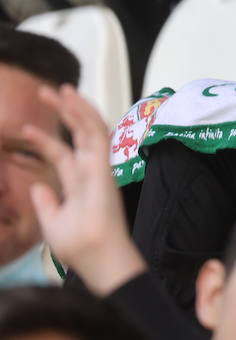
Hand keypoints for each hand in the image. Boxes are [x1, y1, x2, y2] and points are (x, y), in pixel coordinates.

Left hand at [25, 85, 146, 295]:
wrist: (95, 254)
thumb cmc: (78, 244)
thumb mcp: (52, 222)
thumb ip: (46, 202)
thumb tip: (38, 186)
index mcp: (78, 182)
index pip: (62, 153)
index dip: (44, 139)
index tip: (24, 128)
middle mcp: (89, 169)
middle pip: (77, 133)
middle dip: (63, 112)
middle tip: (47, 91)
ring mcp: (98, 165)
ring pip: (89, 127)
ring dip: (75, 107)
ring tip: (59, 89)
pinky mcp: (103, 164)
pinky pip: (96, 133)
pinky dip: (85, 115)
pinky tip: (72, 101)